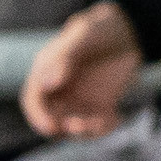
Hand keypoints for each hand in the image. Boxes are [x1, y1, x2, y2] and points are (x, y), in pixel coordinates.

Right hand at [21, 0, 142, 138]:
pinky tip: (118, 118)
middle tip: (78, 125)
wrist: (126, 30)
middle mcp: (59, 91)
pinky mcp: (100, 105)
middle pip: (52, 118)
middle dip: (61, 127)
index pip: (34, 100)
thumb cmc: (99, 29)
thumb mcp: (84, 36)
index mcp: (46, 73)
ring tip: (98, 123)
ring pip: (74, 124)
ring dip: (83, 130)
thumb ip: (65, 58)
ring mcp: (79, 100)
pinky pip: (99, 122)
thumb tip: (48, 84)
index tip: (51, 126)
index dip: (38, 116)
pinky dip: (106, 126)